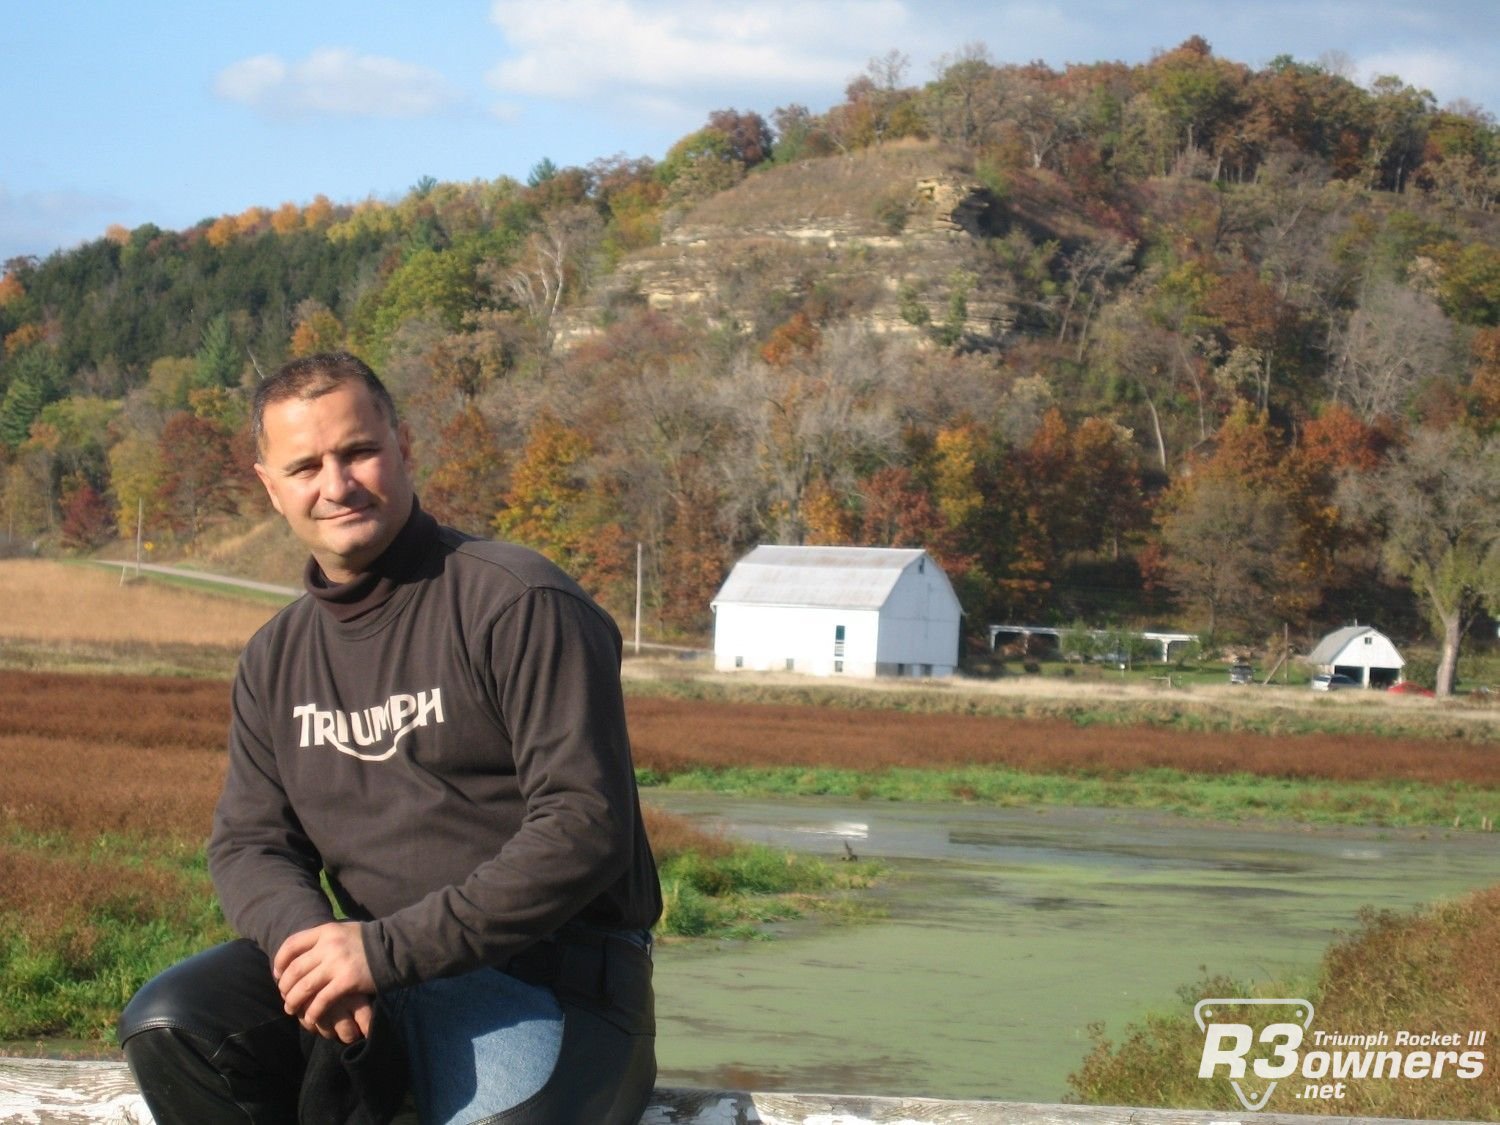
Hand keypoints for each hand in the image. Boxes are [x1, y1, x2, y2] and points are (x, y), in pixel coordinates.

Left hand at [273, 922, 376, 1039]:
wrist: (394, 948)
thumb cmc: (367, 942)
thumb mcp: (343, 931)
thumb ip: (323, 940)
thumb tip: (299, 957)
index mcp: (326, 932)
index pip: (291, 945)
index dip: (279, 962)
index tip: (278, 975)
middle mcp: (329, 946)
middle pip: (295, 969)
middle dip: (285, 987)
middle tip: (285, 996)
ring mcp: (337, 964)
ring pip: (304, 987)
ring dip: (294, 1001)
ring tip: (291, 1009)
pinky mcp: (347, 981)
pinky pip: (322, 1000)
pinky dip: (313, 1012)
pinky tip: (311, 1017)